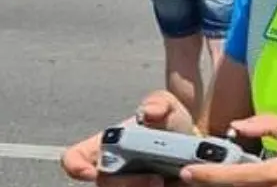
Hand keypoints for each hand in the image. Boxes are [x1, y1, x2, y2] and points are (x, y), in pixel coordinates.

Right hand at [60, 91, 195, 184]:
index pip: (75, 157)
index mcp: (106, 146)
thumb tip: (148, 112)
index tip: (88, 171)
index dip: (74, 165)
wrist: (196, 145)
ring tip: (164, 181)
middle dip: (126, 183)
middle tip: (156, 178)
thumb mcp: (169, 107)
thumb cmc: (172, 125)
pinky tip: (174, 184)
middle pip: (104, 183)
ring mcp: (126, 184)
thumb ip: (159, 103)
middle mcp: (111, 169)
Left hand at [180, 114, 276, 186]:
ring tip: (207, 176)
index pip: (238, 175)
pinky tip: (224, 181)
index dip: (210, 173)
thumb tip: (237, 125)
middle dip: (207, 182)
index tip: (189, 170)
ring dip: (218, 185)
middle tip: (190, 174)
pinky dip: (231, 186)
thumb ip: (268, 124)